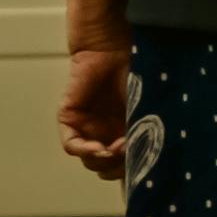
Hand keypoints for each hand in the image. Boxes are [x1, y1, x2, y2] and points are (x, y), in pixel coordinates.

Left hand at [59, 42, 136, 181]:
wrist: (114, 45)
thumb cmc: (136, 71)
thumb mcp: (147, 109)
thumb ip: (144, 134)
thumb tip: (144, 162)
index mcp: (124, 131)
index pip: (123, 165)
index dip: (131, 170)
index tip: (142, 164)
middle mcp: (105, 132)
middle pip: (106, 167)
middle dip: (117, 168)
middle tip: (128, 156)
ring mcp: (86, 127)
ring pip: (89, 160)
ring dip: (103, 160)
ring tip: (116, 148)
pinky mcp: (69, 118)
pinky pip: (71, 144)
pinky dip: (84, 150)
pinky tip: (98, 148)